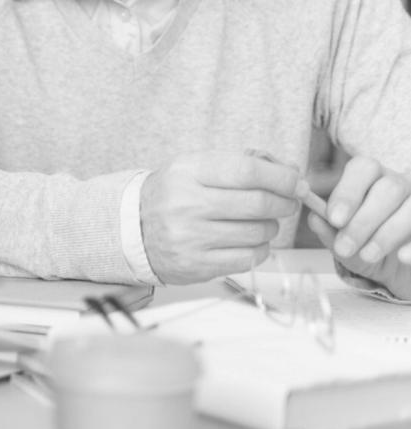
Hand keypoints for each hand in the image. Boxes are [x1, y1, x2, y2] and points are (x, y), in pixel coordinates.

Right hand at [139, 151, 299, 283]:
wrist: (133, 227)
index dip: (281, 177)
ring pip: (257, 232)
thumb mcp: (197, 167)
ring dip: (271, 227)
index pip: (247, 171)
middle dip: (284, 203)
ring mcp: (190, 238)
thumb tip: (291, 174)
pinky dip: (260, 249)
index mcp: (187, 173)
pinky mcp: (197, 265)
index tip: (296, 182)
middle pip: (258, 203)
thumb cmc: (175, 194)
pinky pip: (249, 258)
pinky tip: (250, 241)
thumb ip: (241, 164)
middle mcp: (186, 205)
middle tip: (287, 202)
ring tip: (261, 221)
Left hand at [302, 155, 410, 298]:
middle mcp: (402, 183)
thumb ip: (328, 230)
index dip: (348, 192)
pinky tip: (402, 257)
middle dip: (364, 219)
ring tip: (367, 256)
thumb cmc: (365, 248)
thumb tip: (315, 218)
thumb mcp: (343, 243)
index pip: (363, 168)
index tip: (334, 219)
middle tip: (345, 247)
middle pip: (390, 187)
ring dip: (387, 233)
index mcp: (372, 178)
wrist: (397, 272)